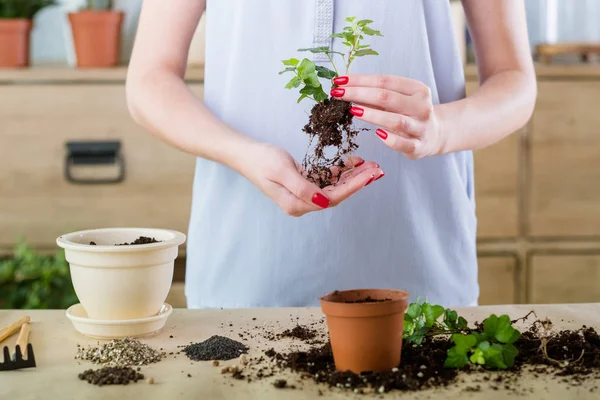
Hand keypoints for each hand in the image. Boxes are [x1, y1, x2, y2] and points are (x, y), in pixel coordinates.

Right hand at [237, 143, 382, 216]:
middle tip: (377, 169)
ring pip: (334, 187)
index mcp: (297, 204)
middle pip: (337, 194)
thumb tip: (324, 201)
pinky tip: (352, 162)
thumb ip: (303, 187)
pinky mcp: (304, 184)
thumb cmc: (261, 161)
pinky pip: (326, 179)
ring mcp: (303, 194)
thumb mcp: (282, 171)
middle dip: (358, 182)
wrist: (245, 155)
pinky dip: (340, 171)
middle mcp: (302, 203)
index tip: (370, 175)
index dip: (353, 187)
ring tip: (370, 165)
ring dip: (352, 176)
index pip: (333, 198)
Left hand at [330, 74, 445, 158]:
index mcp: (417, 89)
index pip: (385, 81)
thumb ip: (377, 94)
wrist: (436, 134)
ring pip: (395, 120)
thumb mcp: (400, 99)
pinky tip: (377, 133)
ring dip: (371, 114)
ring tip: (353, 110)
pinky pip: (402, 144)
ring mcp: (421, 128)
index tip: (340, 80)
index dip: (361, 80)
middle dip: (359, 93)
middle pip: (386, 97)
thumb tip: (346, 88)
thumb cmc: (411, 113)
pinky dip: (389, 139)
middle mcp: (421, 107)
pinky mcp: (418, 147)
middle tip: (338, 93)